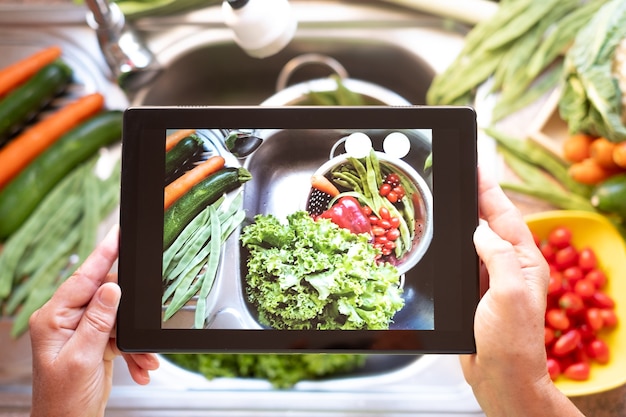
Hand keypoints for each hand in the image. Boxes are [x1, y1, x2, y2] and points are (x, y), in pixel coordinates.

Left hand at [29, 225, 158, 416]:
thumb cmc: (63, 399)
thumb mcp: (83, 358)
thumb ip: (99, 320)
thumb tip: (111, 287)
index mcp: (53, 318)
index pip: (82, 278)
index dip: (103, 254)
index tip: (119, 235)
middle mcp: (66, 320)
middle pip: (106, 297)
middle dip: (130, 316)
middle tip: (143, 325)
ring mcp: (81, 330)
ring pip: (119, 318)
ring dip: (134, 341)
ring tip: (144, 360)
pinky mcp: (96, 341)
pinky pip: (122, 335)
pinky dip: (134, 351)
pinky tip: (141, 366)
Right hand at [462, 169, 583, 416]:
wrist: (500, 378)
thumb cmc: (512, 342)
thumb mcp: (509, 293)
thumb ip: (497, 256)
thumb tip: (479, 230)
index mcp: (523, 260)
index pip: (503, 214)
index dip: (487, 187)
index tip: (474, 164)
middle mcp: (508, 265)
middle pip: (488, 221)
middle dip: (472, 196)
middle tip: (455, 172)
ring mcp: (491, 277)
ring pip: (472, 239)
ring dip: (459, 219)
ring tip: (445, 197)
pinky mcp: (475, 291)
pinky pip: (461, 260)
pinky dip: (450, 245)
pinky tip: (439, 238)